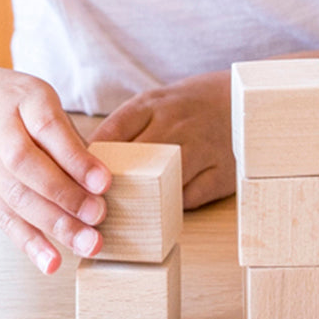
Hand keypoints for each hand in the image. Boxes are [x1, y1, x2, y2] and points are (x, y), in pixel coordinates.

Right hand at [0, 64, 111, 273]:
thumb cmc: (0, 101)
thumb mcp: (33, 97)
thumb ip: (63, 134)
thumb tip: (98, 178)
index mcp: (22, 98)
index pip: (48, 129)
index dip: (76, 158)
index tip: (103, 182)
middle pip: (29, 167)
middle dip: (66, 196)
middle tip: (99, 216)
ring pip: (16, 197)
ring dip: (54, 225)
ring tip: (87, 244)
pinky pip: (2, 217)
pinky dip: (28, 242)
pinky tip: (51, 261)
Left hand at [91, 71, 235, 207]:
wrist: (245, 100)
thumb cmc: (191, 105)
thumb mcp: (155, 104)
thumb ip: (125, 129)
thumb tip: (83, 161)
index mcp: (151, 105)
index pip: (109, 134)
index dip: (87, 163)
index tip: (73, 183)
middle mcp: (175, 125)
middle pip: (131, 163)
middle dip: (108, 188)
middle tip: (90, 209)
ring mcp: (200, 150)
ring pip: (158, 184)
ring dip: (138, 202)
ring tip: (121, 217)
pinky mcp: (221, 174)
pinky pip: (187, 199)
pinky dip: (171, 207)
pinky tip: (162, 210)